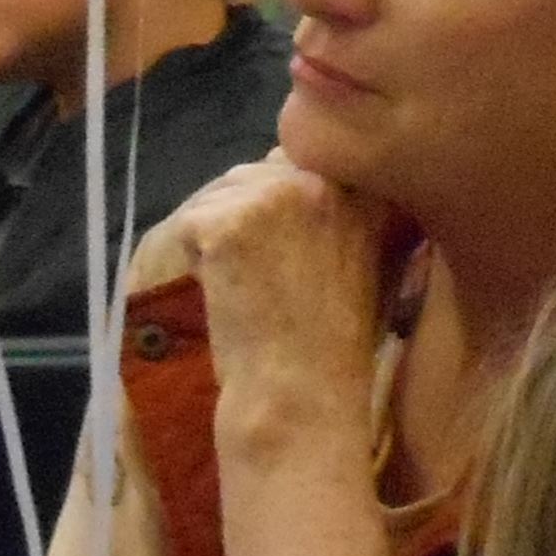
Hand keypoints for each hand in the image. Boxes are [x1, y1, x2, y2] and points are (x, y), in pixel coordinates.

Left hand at [170, 156, 395, 445]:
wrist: (303, 392)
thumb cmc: (335, 344)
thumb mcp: (367, 262)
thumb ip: (344, 212)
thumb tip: (294, 176)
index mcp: (365, 190)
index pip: (301, 163)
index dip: (280, 202)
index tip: (280, 249)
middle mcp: (324, 181)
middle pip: (255, 174)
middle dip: (242, 215)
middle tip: (254, 274)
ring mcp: (275, 198)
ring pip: (219, 194)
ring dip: (216, 231)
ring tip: (239, 285)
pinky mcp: (227, 222)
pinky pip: (188, 222)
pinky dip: (190, 255)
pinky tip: (219, 291)